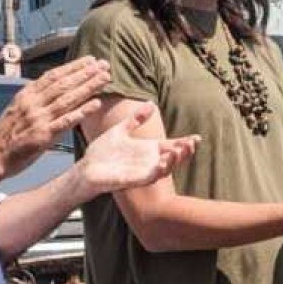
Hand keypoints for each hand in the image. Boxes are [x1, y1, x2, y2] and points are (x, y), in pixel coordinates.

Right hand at [0, 57, 110, 178]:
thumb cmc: (6, 135)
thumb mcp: (17, 108)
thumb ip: (34, 98)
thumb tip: (50, 87)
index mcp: (27, 95)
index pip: (53, 76)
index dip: (73, 67)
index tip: (90, 60)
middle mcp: (33, 103)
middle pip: (64, 84)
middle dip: (85, 73)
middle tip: (104, 64)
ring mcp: (38, 119)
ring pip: (68, 98)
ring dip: (88, 87)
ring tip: (105, 79)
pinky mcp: (43, 135)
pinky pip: (66, 121)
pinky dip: (81, 111)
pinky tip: (96, 104)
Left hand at [79, 102, 198, 193]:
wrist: (85, 168)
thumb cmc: (102, 152)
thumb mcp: (120, 130)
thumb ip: (136, 119)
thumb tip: (151, 103)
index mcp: (147, 149)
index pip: (171, 146)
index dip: (184, 142)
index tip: (197, 137)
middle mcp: (148, 161)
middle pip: (173, 158)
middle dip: (184, 152)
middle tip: (191, 143)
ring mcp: (142, 171)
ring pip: (165, 169)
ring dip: (174, 161)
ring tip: (179, 151)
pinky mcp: (132, 180)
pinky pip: (149, 177)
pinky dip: (158, 171)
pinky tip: (162, 162)